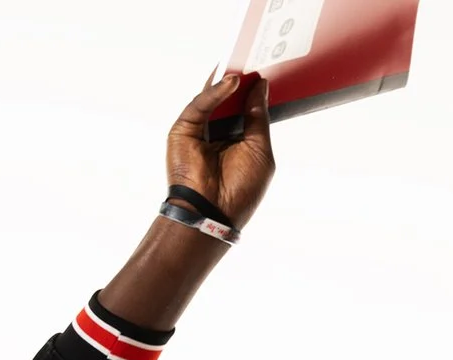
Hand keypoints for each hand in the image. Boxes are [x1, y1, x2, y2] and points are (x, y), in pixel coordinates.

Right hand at [167, 72, 273, 227]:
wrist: (214, 212)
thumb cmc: (241, 189)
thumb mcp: (260, 149)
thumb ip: (258, 117)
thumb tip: (261, 85)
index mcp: (239, 139)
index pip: (247, 107)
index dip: (256, 89)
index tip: (269, 67)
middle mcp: (219, 132)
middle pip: (229, 98)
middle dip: (241, 79)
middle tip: (256, 56)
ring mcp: (200, 130)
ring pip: (213, 97)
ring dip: (228, 80)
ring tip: (245, 63)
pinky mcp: (183, 130)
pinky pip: (200, 105)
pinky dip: (215, 92)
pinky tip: (231, 82)